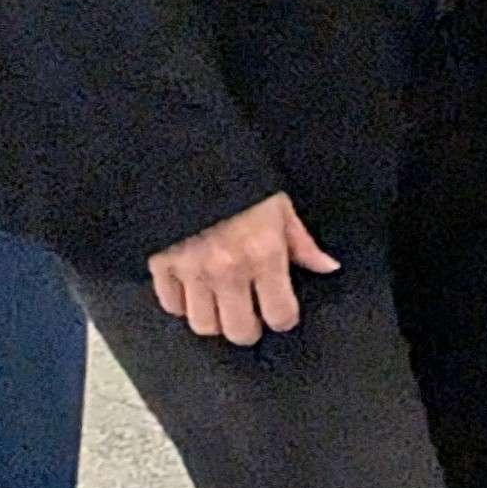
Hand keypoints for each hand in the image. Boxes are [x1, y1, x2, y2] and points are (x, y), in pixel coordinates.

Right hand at [147, 190, 341, 347]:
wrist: (183, 156)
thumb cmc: (233, 176)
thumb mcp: (278, 205)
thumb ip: (301, 243)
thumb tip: (325, 266)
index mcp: (263, 254)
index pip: (279, 314)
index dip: (283, 317)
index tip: (281, 311)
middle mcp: (227, 269)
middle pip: (239, 331)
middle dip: (249, 327)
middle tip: (250, 314)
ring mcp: (191, 271)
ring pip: (204, 326)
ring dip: (215, 319)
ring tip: (221, 304)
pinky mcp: (160, 266)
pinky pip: (170, 305)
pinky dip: (182, 303)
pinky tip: (193, 290)